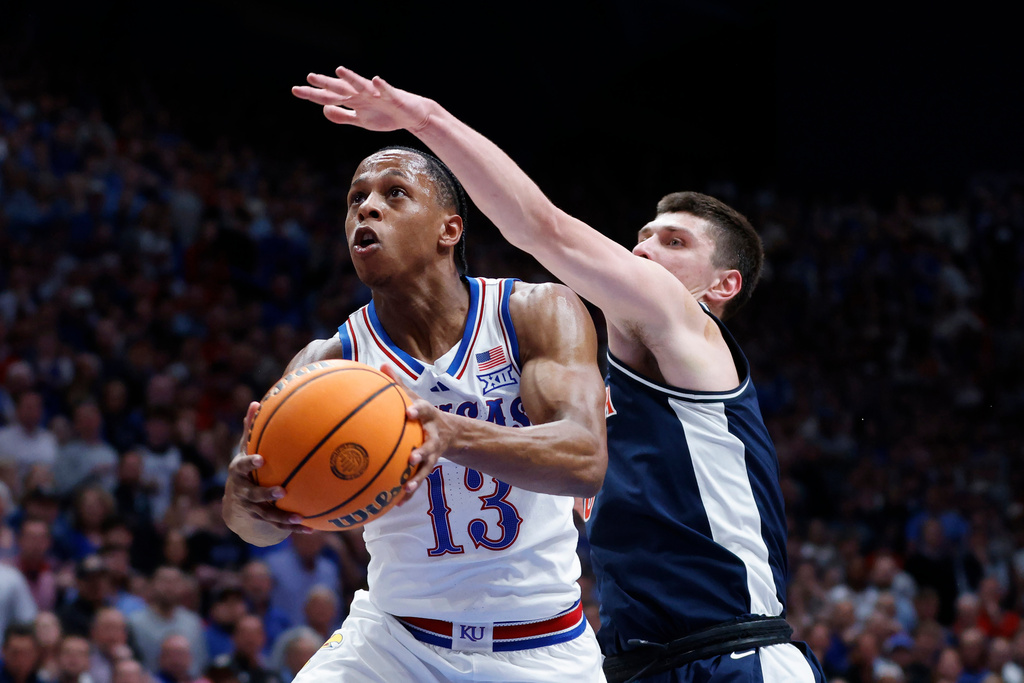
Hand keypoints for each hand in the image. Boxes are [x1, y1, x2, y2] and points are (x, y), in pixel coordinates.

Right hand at [223, 402, 311, 534]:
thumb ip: (250, 430)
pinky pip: (279, 526)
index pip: (242, 467)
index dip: (250, 464)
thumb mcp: (244, 451)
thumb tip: (255, 402)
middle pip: (254, 495)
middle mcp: (243, 493)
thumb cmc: (245, 470)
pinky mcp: (263, 521)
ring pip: (267, 515)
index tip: (261, 459)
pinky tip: (310, 528)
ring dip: (283, 517)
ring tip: (298, 517)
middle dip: (266, 494)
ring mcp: (252, 509)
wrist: (235, 507)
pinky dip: (295, 528)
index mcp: (239, 473)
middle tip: (281, 491)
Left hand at [291, 66, 432, 132]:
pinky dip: (381, 85)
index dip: (313, 94)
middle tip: (310, 77)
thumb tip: (324, 110)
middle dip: (327, 83)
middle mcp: (362, 93)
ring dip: (352, 78)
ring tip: (339, 71)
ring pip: (362, 85)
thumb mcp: (361, 120)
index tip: (295, 90)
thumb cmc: (386, 115)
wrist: (411, 115)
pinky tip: (375, 80)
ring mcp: (377, 94)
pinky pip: (386, 89)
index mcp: (353, 100)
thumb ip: (343, 115)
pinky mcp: (392, 96)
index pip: (329, 97)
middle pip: (341, 88)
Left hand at [379, 366, 454, 504]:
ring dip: (417, 478)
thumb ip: (398, 383)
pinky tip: (396, 503)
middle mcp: (433, 437)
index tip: (409, 413)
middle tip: (411, 458)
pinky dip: (409, 492)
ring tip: (407, 488)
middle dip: (421, 453)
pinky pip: (418, 481)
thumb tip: (381, 364)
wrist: (452, 433)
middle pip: (429, 445)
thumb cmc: (423, 413)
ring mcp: (432, 454)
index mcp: (428, 417)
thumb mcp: (414, 396)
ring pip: (426, 468)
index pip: (424, 411)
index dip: (418, 412)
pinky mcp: (428, 468)